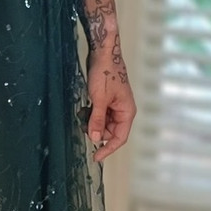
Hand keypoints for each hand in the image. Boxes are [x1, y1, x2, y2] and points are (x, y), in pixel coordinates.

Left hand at [86, 38, 134, 161]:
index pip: (119, 138)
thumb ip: (97, 120)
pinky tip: (85, 108)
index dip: (107, 149)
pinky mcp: (107, 100)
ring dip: (93, 123)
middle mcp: (123, 111)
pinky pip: (99, 114)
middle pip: (110, 132)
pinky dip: (91, 115)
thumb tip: (94, 138)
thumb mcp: (98, 99)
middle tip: (84, 127)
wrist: (103, 53)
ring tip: (84, 114)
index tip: (96, 157)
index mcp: (127, 112)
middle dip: (96, 132)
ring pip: (103, 123)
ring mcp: (115, 105)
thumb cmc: (105, 73)